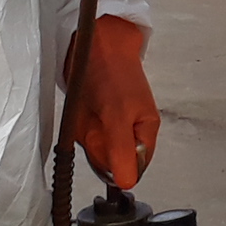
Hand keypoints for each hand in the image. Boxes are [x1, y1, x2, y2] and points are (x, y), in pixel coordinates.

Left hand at [66, 15, 159, 188]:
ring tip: (88, 112)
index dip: (115, 165)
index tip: (103, 148)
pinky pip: (85, 134)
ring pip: (95, 148)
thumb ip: (121, 151)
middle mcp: (131, 130)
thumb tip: (127, 183)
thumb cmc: (112, 73)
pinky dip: (80, 127)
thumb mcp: (117, 116)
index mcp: (145, 131)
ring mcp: (112, 124)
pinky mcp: (96, 117)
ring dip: (86, 136)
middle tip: (95, 123)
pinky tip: (82, 109)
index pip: (132, 169)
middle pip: (111, 160)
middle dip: (97, 147)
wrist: (94, 41)